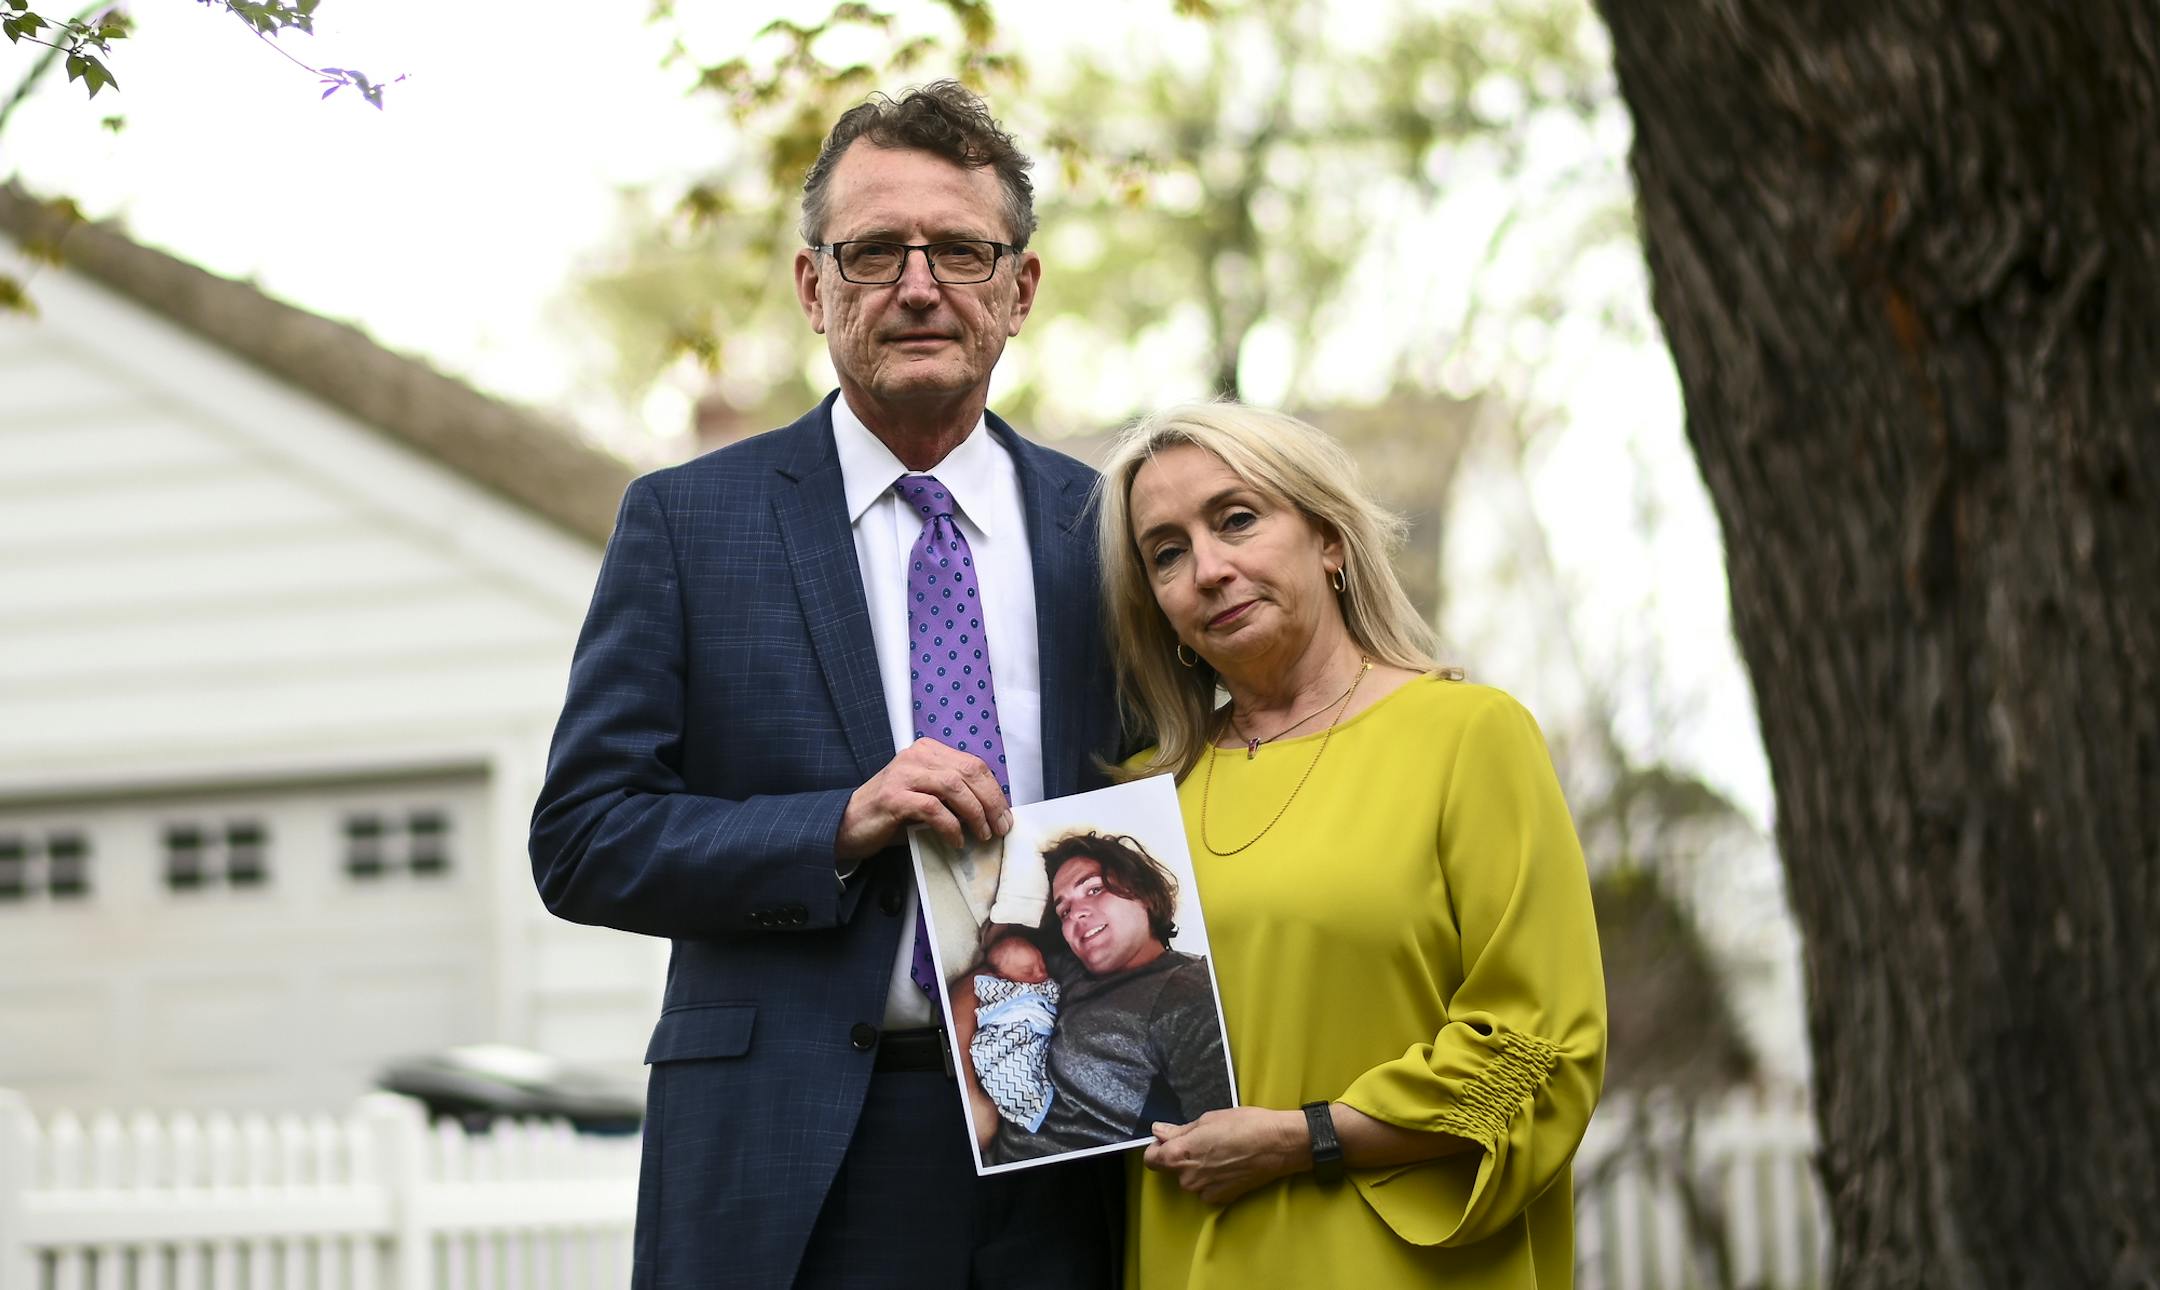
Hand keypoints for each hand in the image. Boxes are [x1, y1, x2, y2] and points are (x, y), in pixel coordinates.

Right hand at [836, 738, 1012, 861]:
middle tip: (1000, 827)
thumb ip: (953, 796)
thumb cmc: (891, 814)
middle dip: (991, 802)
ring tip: (983, 834)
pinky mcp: (894, 797)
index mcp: (928, 752)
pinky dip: (950, 826)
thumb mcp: (926, 797)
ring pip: (953, 786)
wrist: (848, 825)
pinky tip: (956, 840)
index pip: (973, 764)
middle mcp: (916, 756)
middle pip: (968, 772)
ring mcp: (904, 774)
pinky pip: (933, 808)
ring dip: (975, 813)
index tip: (1005, 815)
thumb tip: (991, 813)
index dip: (994, 790)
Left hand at [1142, 1107, 1307, 1206]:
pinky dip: (1212, 1179)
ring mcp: (1204, 1191)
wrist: (1278, 1145)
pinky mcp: (1220, 1199)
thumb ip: (1179, 1131)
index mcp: (1180, 1155)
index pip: (1151, 1159)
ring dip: (1198, 1168)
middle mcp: (1187, 1178)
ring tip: (1220, 1152)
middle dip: (1182, 1156)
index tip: (1169, 1140)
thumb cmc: (1244, 1125)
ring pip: (1191, 1179)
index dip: (1158, 1148)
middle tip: (1203, 1141)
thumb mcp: (1208, 1120)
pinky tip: (1228, 1165)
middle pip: (1172, 1169)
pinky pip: (1206, 1189)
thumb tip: (1159, 1132)